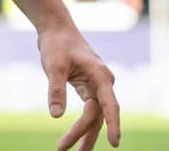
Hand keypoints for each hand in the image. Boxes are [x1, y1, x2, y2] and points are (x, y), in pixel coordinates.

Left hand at [38, 24, 120, 150]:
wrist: (55, 29)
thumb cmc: (57, 44)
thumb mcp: (53, 66)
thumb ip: (56, 90)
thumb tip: (55, 116)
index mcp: (101, 75)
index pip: (109, 105)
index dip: (113, 125)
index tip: (115, 143)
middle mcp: (103, 83)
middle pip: (98, 115)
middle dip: (85, 134)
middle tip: (67, 150)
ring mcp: (97, 86)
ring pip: (94, 116)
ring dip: (84, 133)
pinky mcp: (88, 88)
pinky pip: (88, 110)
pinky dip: (82, 124)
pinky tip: (76, 137)